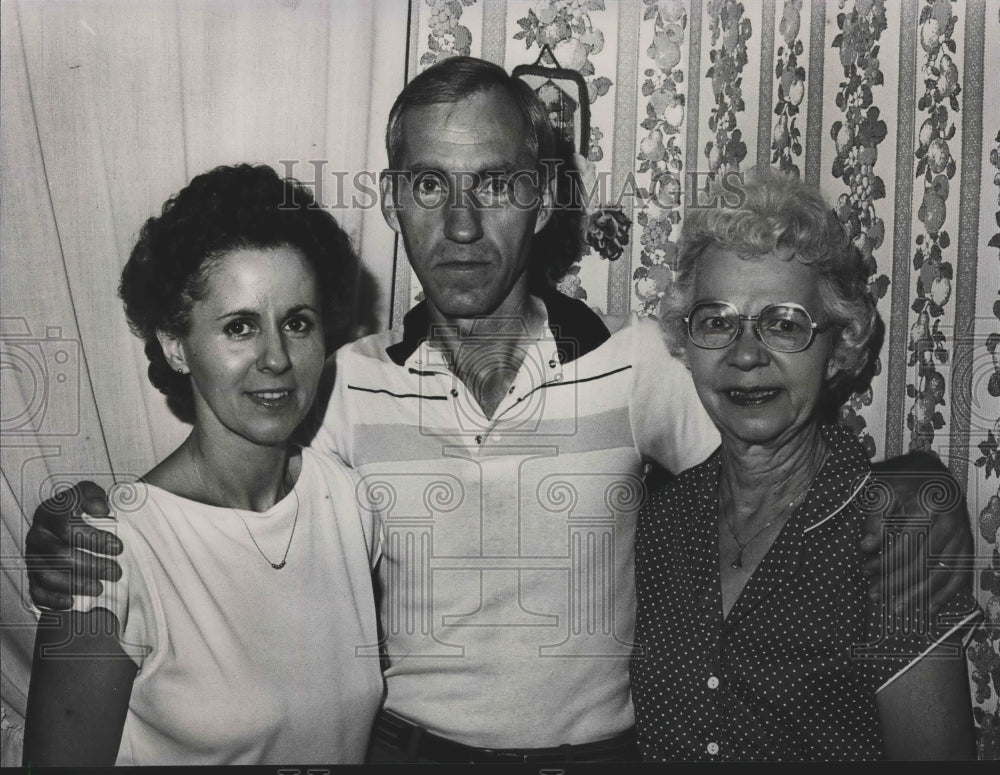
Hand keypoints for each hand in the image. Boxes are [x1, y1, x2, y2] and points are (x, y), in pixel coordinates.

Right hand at [25, 481, 121, 609]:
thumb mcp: (89, 496)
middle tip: (117, 572)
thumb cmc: (83, 513)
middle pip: (60, 553)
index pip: (67, 524)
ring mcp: (33, 557)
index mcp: (49, 513)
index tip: (119, 547)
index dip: (94, 537)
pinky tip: (72, 602)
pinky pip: (36, 592)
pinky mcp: (32, 577)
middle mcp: (38, 535)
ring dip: (75, 583)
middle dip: (92, 564)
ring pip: (47, 574)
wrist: (70, 530)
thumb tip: (101, 510)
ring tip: (100, 587)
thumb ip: (93, 495)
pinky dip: (52, 599)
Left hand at [861, 452, 972, 612]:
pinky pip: (958, 575)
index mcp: (928, 507)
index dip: (884, 561)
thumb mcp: (883, 490)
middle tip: (874, 594)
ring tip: (894, 608)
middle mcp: (949, 523)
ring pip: (940, 573)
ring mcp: (961, 536)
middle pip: (922, 563)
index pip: (905, 544)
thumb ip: (874, 517)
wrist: (935, 473)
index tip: (865, 570)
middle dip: (896, 583)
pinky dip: (944, 595)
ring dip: (916, 595)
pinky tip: (927, 610)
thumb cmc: (903, 481)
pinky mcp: (966, 545)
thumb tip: (866, 547)